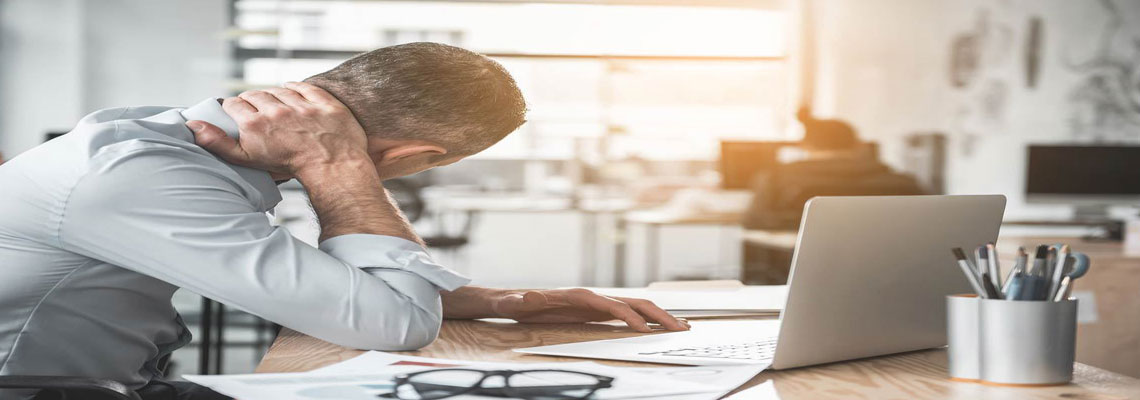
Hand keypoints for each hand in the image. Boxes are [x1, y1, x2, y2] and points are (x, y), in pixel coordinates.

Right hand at [186, 82, 368, 176]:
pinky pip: (304, 87)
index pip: (234, 104)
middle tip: (257, 110)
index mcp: (255, 123)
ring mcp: (301, 105)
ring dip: (274, 95)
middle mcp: (276, 110)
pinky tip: (293, 93)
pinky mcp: (322, 102)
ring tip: (276, 106)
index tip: (238, 113)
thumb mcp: (247, 160)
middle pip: (256, 95)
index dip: (234, 108)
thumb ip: (218, 142)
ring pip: (279, 90)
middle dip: (253, 101)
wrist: (332, 169)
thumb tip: (193, 125)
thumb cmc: (289, 169)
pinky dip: (296, 88)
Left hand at [491, 288, 689, 332]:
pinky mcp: (599, 312)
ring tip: (684, 327)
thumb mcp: (515, 303)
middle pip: (632, 303)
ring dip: (660, 317)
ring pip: (637, 308)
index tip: (644, 330)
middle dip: (657, 315)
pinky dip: (649, 321)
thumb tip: (529, 296)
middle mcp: (593, 296)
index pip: (610, 305)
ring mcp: (598, 303)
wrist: (516, 299)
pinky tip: (663, 328)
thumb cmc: (517, 302)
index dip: (628, 316)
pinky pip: (629, 316)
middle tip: (679, 329)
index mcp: (578, 295)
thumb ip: (523, 301)